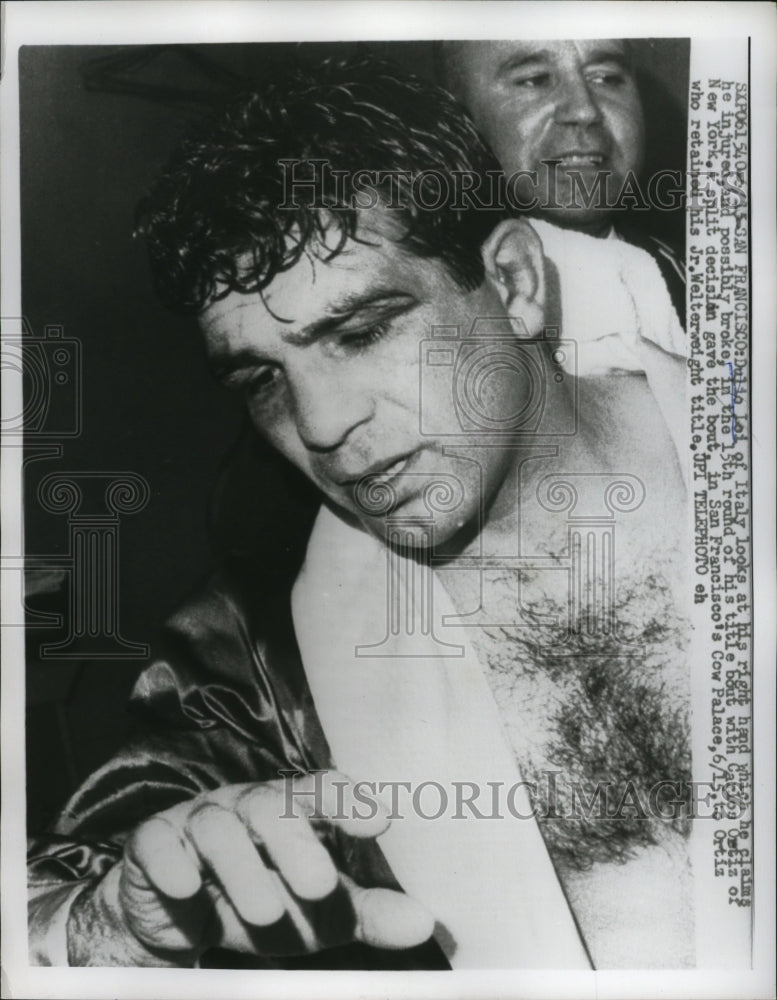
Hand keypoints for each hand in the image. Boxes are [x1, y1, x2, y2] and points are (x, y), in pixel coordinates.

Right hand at [68, 771, 433, 965]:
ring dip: (241, 867)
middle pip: (270, 805)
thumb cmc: (262, 900)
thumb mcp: (317, 915)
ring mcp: (197, 819)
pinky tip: (185, 886)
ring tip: (264, 912)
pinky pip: (157, 841)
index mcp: (290, 811)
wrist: (175, 917)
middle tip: (320, 887)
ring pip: (217, 827)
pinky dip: (170, 862)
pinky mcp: (152, 842)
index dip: (347, 800)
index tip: (379, 820)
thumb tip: (424, 922)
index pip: (321, 792)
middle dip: (295, 843)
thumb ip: (366, 914)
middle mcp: (245, 805)